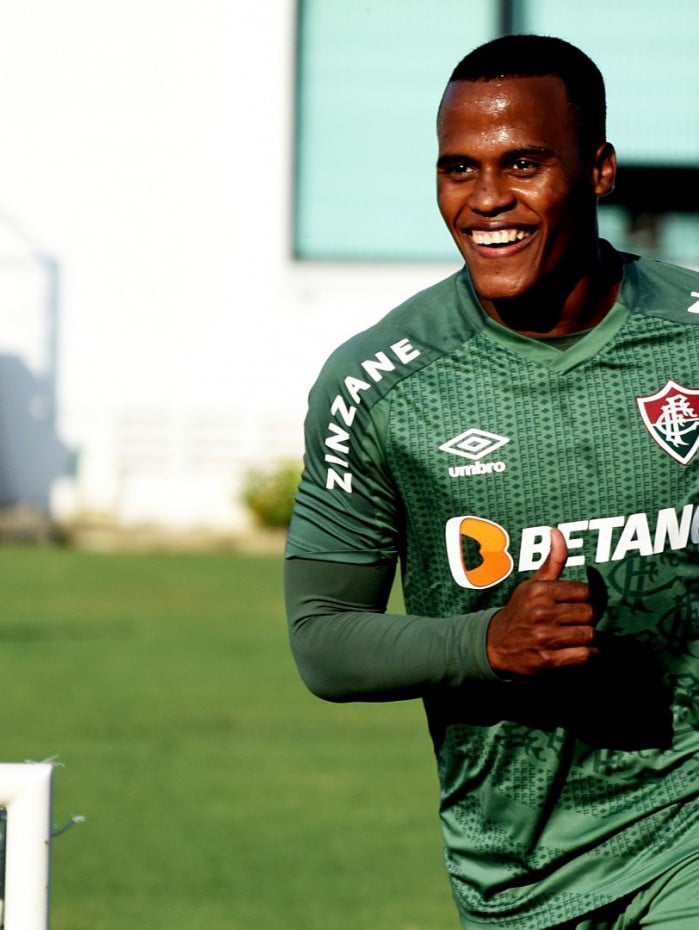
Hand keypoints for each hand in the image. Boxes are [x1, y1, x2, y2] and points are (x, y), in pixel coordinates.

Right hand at [486, 528, 599, 677]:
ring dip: (586, 637)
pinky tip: (577, 650)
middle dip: (585, 619)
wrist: (495, 645)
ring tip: (575, 636)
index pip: (584, 592)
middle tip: (575, 622)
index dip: (584, 600)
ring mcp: (545, 637)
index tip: (575, 605)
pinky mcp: (548, 660)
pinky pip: (584, 655)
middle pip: (589, 614)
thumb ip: (552, 560)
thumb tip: (558, 531)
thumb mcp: (532, 584)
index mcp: (540, 591)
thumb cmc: (520, 611)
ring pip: (589, 634)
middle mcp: (542, 612)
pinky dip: (587, 654)